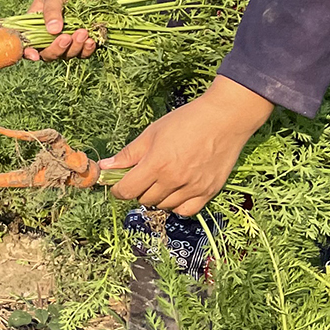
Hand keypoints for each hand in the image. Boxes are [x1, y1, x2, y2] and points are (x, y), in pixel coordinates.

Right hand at [25, 0, 97, 60]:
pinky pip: (84, 52)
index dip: (29, 54)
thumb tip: (53, 30)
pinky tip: (91, 40)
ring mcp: (66, 41)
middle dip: (58, 49)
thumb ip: (51, 11)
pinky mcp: (82, 41)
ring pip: (67, 55)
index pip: (28, 45)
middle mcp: (48, 38)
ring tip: (83, 32)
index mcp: (34, 27)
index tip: (35, 56)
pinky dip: (87, 49)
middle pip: (49, 54)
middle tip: (66, 37)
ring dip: (75, 48)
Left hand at [101, 76, 273, 216]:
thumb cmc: (186, 121)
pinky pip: (186, 211)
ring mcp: (193, 188)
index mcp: (157, 164)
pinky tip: (177, 191)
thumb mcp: (152, 133)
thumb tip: (104, 167)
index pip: (127, 190)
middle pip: (145, 199)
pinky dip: (177, 205)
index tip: (118, 183)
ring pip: (164, 206)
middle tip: (143, 176)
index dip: (118, 189)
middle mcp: (174, 180)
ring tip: (162, 180)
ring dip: (158, 197)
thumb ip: (128, 154)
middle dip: (138, 190)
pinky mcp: (210, 192)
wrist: (225, 118)